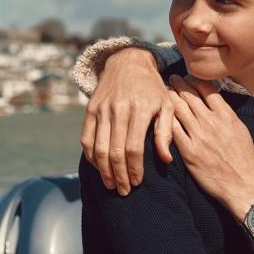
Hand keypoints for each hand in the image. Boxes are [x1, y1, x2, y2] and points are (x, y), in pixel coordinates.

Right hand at [80, 48, 176, 194]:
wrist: (129, 62)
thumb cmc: (153, 89)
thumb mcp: (167, 106)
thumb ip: (166, 133)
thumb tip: (165, 160)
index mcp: (139, 110)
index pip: (133, 148)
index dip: (134, 169)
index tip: (137, 183)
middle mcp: (118, 110)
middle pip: (114, 152)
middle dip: (118, 175)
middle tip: (123, 191)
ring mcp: (102, 109)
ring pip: (98, 148)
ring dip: (104, 170)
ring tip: (111, 184)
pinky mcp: (90, 109)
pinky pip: (86, 139)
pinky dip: (91, 157)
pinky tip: (99, 168)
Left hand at [169, 75, 253, 217]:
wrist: (243, 185)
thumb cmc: (245, 160)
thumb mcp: (241, 130)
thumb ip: (227, 116)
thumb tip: (216, 104)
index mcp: (226, 115)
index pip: (206, 88)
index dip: (194, 79)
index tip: (188, 76)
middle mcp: (211, 122)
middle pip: (189, 95)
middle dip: (178, 83)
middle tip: (171, 78)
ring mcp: (198, 136)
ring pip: (178, 109)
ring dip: (169, 97)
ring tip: (163, 91)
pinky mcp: (189, 152)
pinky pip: (172, 130)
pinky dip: (165, 118)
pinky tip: (159, 113)